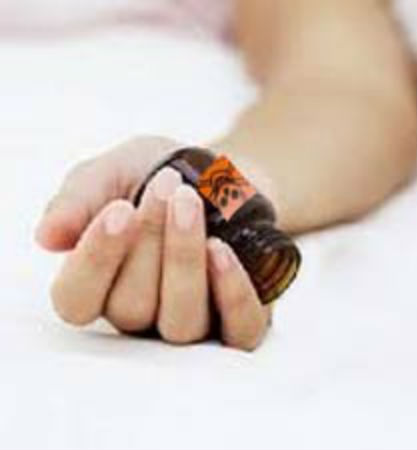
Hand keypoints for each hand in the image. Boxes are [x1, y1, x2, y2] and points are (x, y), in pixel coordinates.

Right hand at [36, 137, 270, 350]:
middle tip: (167, 185)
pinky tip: (223, 251)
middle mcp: (144, 315)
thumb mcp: (116, 172)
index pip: (77, 301)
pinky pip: (240, 331)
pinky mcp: (242, 320)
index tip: (119, 209)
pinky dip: (233, 295)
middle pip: (132, 308)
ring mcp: (195, 322)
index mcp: (101, 286)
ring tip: (190, 205)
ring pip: (181, 322)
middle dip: (150, 240)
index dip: (95, 261)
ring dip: (184, 260)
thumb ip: (80, 200)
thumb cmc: (165, 176)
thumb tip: (49, 236)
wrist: (226, 175)